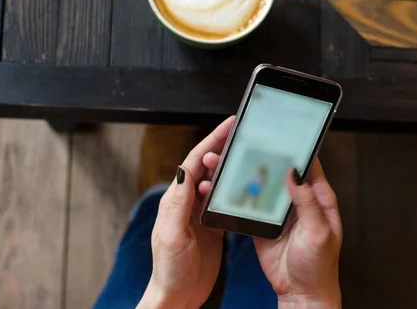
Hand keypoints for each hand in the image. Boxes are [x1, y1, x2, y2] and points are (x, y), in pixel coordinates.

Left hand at [138, 117, 234, 308]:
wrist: (177, 296)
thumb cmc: (169, 270)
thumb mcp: (172, 235)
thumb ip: (179, 203)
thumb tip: (186, 170)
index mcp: (176, 200)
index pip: (195, 162)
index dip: (212, 140)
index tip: (229, 125)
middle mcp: (186, 202)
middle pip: (206, 165)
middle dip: (222, 145)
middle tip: (242, 131)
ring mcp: (199, 213)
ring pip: (215, 180)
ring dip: (229, 164)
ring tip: (246, 151)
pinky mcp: (211, 226)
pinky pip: (223, 200)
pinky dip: (233, 188)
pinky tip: (245, 184)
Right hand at [199, 157, 342, 308]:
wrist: (300, 294)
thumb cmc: (319, 267)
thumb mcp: (318, 232)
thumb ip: (308, 202)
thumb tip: (295, 173)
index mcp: (318, 198)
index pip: (309, 165)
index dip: (297, 148)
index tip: (281, 132)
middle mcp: (298, 201)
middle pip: (280, 171)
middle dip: (264, 157)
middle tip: (246, 143)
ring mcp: (279, 212)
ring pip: (263, 186)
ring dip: (248, 175)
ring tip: (228, 162)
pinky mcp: (262, 225)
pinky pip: (250, 206)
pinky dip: (237, 196)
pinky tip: (224, 187)